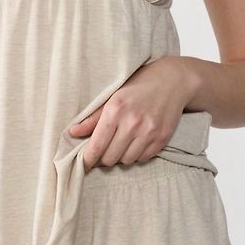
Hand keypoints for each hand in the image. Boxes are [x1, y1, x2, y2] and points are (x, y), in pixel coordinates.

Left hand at [69, 56, 194, 171]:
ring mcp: (149, 131)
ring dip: (121, 157)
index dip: (88, 159)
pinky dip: (137, 155)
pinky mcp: (162, 138)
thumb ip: (93, 118)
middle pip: (110, 157)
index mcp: (115, 110)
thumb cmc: (138, 87)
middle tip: (105, 150)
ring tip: (122, 144)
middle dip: (104, 157)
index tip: (85, 163)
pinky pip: (144, 158)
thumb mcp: (112, 97)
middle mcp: (132, 122)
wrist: (172, 81)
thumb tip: (72, 133)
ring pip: (127, 160)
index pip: (97, 146)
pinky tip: (136, 142)